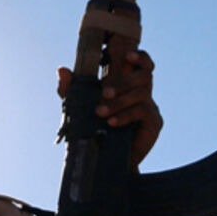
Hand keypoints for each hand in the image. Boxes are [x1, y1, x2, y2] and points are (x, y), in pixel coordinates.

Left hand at [57, 33, 162, 170]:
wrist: (104, 160)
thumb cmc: (94, 129)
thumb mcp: (79, 108)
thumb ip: (71, 89)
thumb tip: (62, 70)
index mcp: (128, 86)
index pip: (141, 64)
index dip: (139, 57)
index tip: (127, 55)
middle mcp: (142, 94)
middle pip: (144, 75)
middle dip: (124, 81)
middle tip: (104, 92)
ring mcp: (150, 108)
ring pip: (142, 94)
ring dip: (120, 101)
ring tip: (100, 112)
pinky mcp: (154, 123)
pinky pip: (143, 112)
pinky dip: (126, 115)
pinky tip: (112, 122)